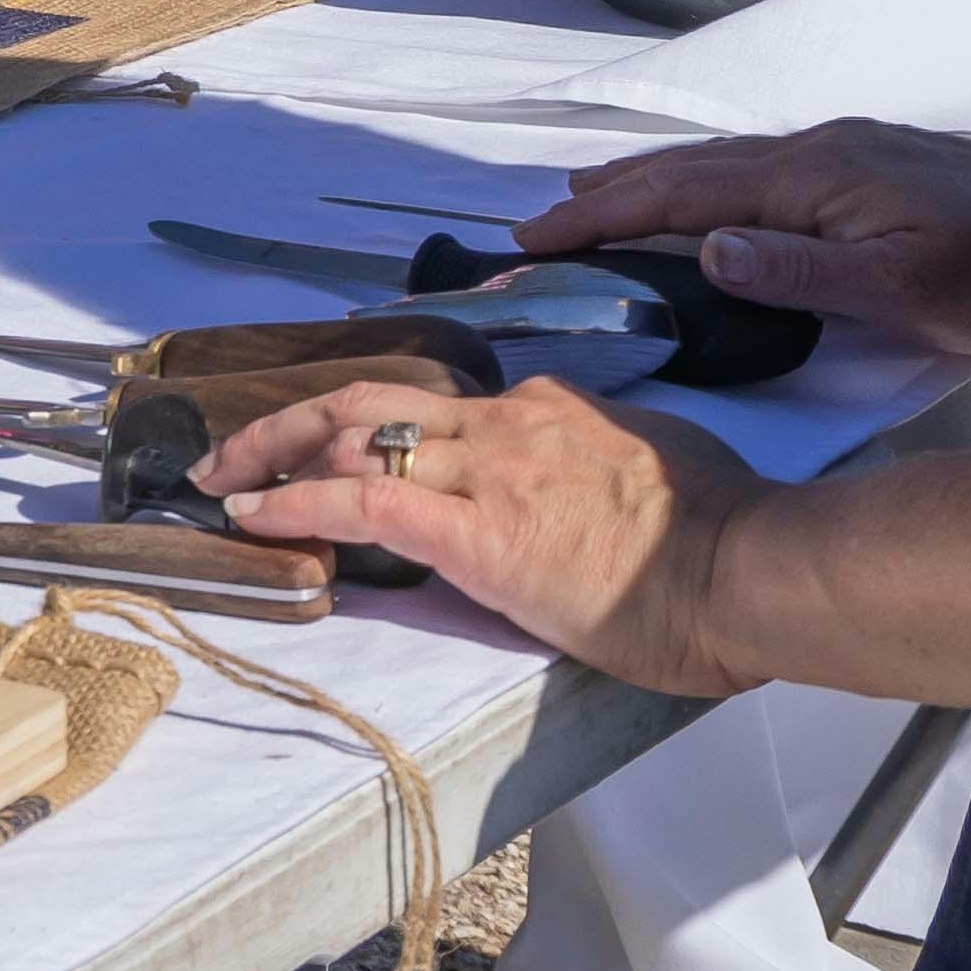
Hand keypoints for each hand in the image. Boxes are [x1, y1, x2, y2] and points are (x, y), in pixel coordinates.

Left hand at [201, 369, 774, 691]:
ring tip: (223, 481)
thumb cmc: (726, 538)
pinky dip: (294, 503)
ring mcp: (486, 471)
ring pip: (354, 438)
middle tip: (237, 447)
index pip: (445, 409)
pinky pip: (360, 501)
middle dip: (294, 420)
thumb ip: (605, 463)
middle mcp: (507, 424)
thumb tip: (585, 486)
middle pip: (375, 402)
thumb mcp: (658, 468)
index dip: (381, 430)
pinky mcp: (474, 531)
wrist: (747, 568)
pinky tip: (255, 516)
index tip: (344, 452)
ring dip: (275, 457)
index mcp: (552, 412)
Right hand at [510, 120, 970, 355]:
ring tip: (596, 194)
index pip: (685, 192)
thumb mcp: (906, 291)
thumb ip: (803, 272)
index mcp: (817, 175)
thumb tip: (706, 247)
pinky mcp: (868, 164)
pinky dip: (705, 182)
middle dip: (611, 191)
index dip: (606, 213)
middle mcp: (820, 148)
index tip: (539, 235)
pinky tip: (706, 199)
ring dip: (654, 180)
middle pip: (693, 165)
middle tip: (540, 221)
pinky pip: (758, 166)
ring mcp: (845, 151)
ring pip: (725, 161)